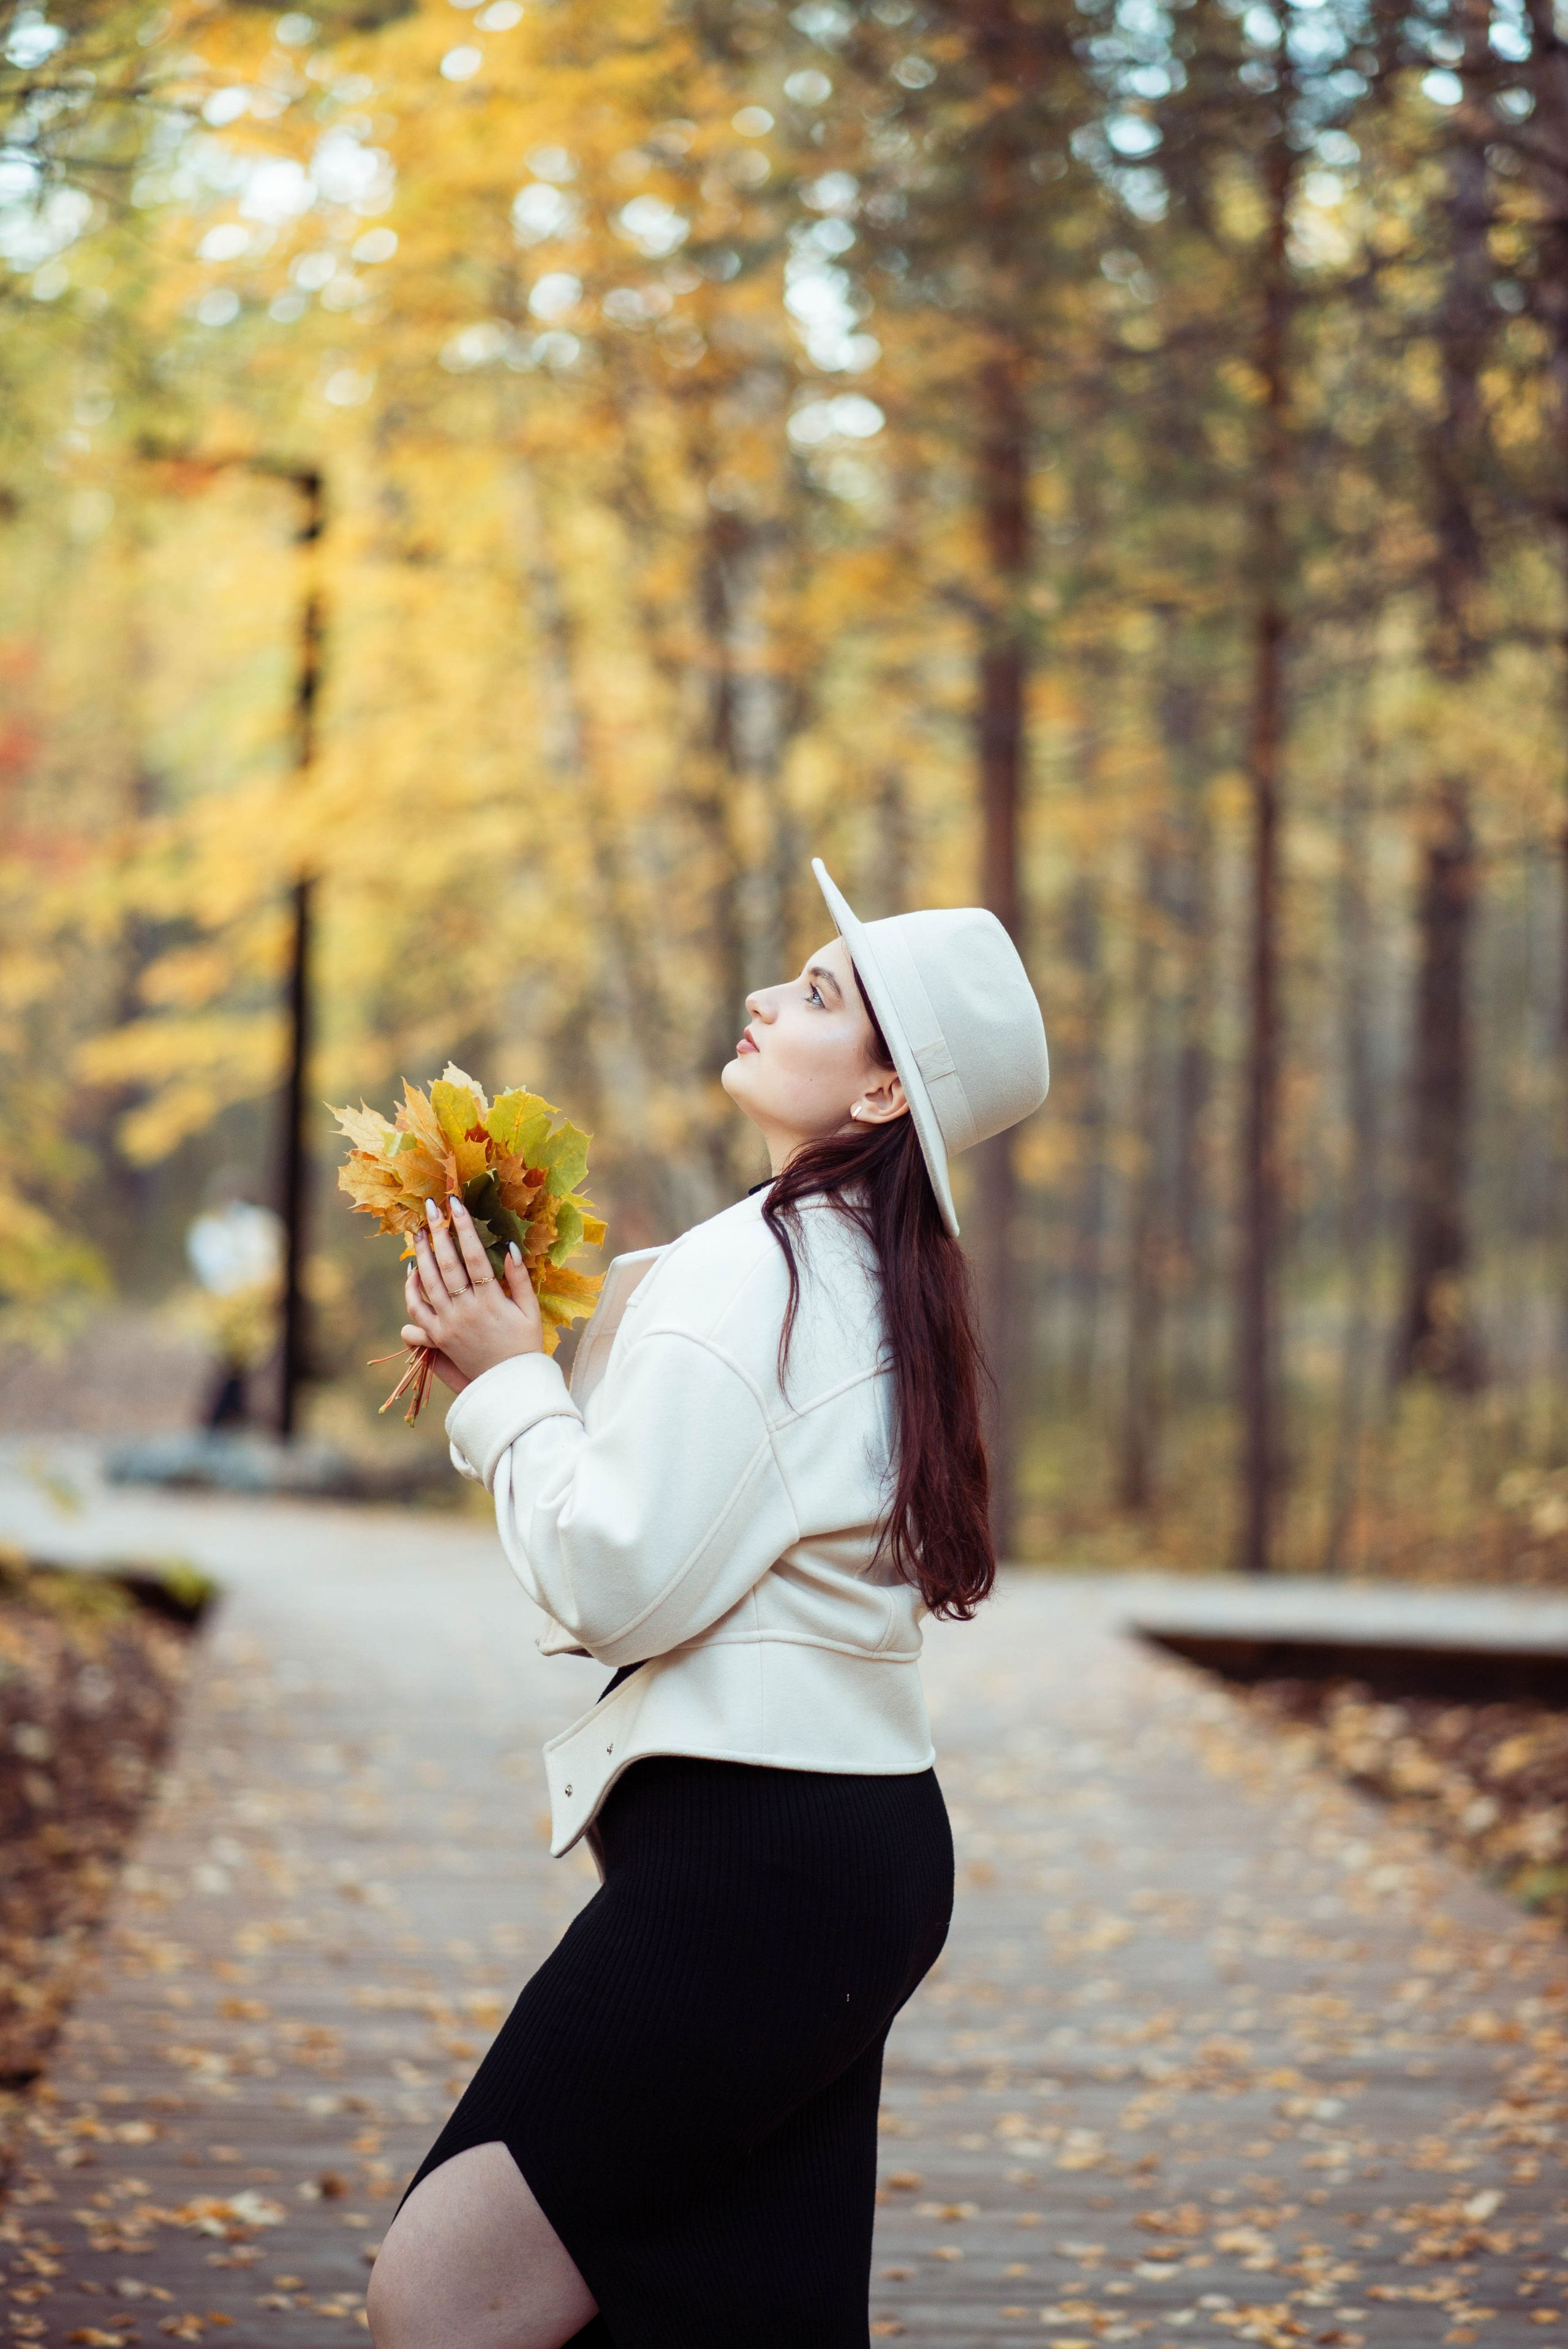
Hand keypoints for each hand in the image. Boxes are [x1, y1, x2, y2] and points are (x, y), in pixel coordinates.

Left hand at [401, 1194, 543, 1392]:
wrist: (509, 1386)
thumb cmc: (524, 1345)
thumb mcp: (530, 1310)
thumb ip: (519, 1279)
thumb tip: (510, 1246)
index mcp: (491, 1301)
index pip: (474, 1255)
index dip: (464, 1227)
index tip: (455, 1204)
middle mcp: (466, 1311)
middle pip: (447, 1264)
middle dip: (438, 1232)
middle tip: (430, 1208)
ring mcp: (448, 1325)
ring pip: (428, 1283)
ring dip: (422, 1254)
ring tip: (419, 1232)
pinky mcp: (438, 1338)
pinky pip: (417, 1310)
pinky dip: (411, 1289)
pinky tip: (412, 1270)